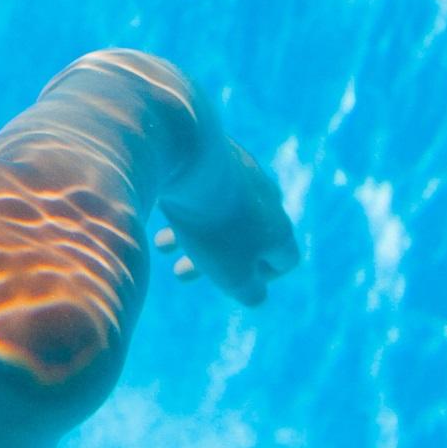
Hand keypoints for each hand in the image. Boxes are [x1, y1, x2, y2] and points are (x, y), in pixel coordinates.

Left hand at [155, 134, 298, 306]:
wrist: (189, 154)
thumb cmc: (210, 223)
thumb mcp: (231, 272)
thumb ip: (248, 290)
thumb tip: (256, 295)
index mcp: (279, 229)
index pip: (286, 259)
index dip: (263, 277)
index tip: (235, 283)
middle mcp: (268, 199)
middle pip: (246, 237)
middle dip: (213, 259)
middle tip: (181, 273)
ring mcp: (244, 172)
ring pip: (219, 212)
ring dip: (192, 233)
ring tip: (161, 244)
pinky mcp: (217, 152)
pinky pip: (204, 186)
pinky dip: (185, 204)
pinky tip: (160, 208)